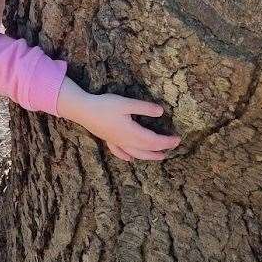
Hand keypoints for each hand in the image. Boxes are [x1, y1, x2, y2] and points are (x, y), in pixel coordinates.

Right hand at [56, 78, 180, 161]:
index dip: (167, 142)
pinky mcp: (108, 140)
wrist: (83, 110)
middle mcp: (126, 141)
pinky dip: (127, 156)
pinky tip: (130, 158)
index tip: (178, 139)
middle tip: (173, 147)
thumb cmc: (104, 105)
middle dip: (161, 149)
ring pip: (136, 153)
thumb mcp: (126, 103)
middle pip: (147, 150)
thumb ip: (144, 107)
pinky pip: (120, 152)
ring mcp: (116, 142)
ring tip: (159, 157)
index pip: (154, 141)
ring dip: (149, 156)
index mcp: (132, 133)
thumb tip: (161, 111)